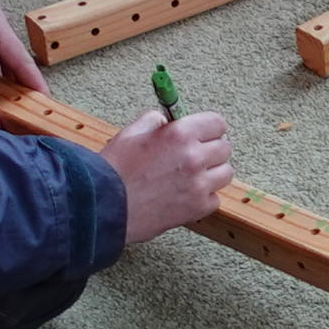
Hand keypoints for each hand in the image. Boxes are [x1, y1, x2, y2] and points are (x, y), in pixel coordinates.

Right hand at [102, 107, 238, 247]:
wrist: (103, 206)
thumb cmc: (113, 171)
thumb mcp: (132, 133)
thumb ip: (156, 121)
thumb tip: (168, 120)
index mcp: (180, 134)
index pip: (217, 123)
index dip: (209, 128)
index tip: (204, 133)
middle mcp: (194, 157)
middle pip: (224, 148)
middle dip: (211, 149)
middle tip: (195, 155)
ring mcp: (199, 185)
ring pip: (225, 173)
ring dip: (212, 173)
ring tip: (191, 176)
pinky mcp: (198, 208)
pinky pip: (215, 199)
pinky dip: (204, 198)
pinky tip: (184, 195)